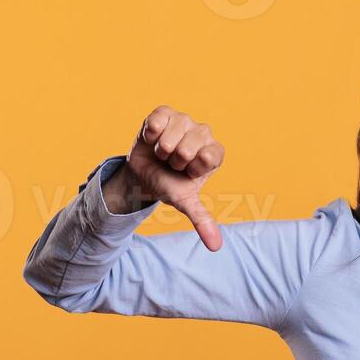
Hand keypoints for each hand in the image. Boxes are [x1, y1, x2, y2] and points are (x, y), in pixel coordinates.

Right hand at [120, 105, 225, 250]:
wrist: (144, 174)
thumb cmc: (170, 185)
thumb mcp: (184, 202)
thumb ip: (202, 220)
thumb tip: (215, 247)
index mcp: (214, 152)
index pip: (209, 157)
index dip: (192, 168)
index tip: (186, 172)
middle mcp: (203, 133)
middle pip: (188, 148)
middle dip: (174, 161)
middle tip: (171, 163)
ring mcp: (185, 120)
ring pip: (170, 138)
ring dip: (160, 150)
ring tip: (162, 154)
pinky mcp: (165, 112)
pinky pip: (157, 121)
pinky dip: (150, 134)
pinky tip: (151, 139)